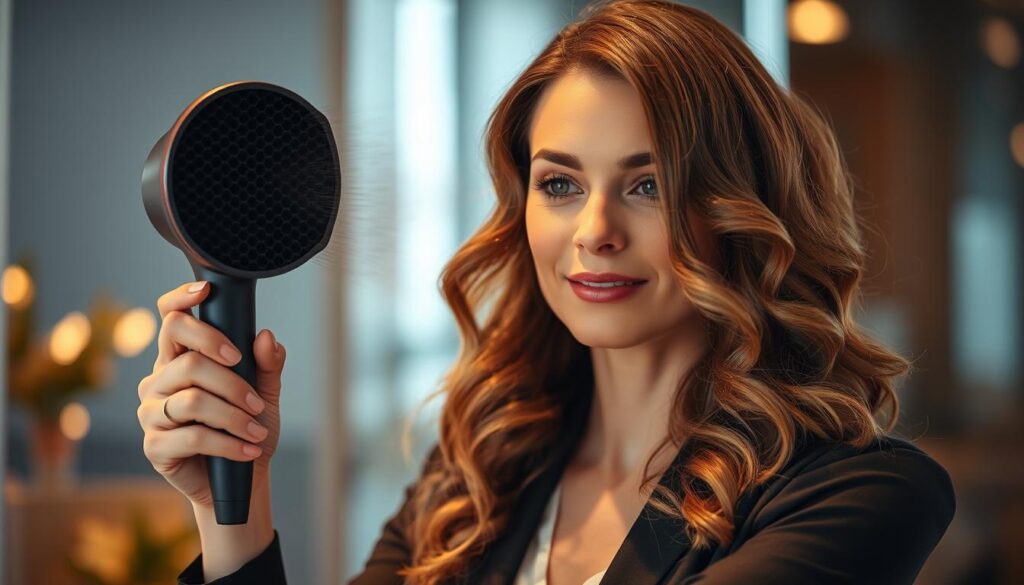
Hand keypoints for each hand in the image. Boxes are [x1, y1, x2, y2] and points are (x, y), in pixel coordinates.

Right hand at [136, 280, 286, 509]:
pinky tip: (249, 449)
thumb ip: (266, 364)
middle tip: (256, 400)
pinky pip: (193, 436)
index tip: (206, 294)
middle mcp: (159, 380)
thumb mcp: (264, 393)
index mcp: (180, 359)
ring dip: (234, 415)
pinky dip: (228, 442)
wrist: (241, 479)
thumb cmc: (247, 428)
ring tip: (257, 431)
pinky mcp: (154, 446)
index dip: (182, 301)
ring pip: (191, 400)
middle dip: (231, 379)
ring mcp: (152, 413)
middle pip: (188, 360)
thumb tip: (265, 337)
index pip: (170, 319)